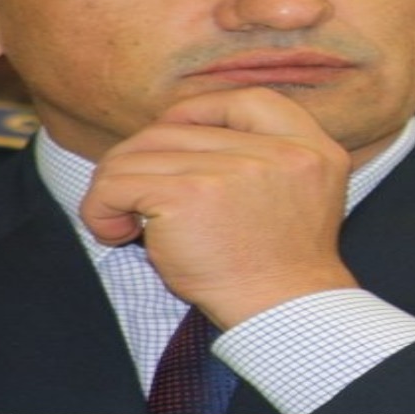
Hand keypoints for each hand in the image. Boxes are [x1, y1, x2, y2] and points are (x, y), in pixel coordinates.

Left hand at [78, 88, 358, 327]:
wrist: (282, 312)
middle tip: (132, 198)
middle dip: (141, 160)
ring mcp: (234, 170)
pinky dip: (100, 208)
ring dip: (114, 188)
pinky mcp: (190, 194)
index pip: (250, 100)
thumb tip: (177, 132)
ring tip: (121, 222)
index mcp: (313, 150)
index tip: (175, 136)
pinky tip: (112, 231)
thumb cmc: (278, 267)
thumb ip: (264, 158)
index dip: (202, 110)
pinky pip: (116, 183)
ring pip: (137, 153)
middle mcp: (279, 152)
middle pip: (177, 128)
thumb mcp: (298, 195)